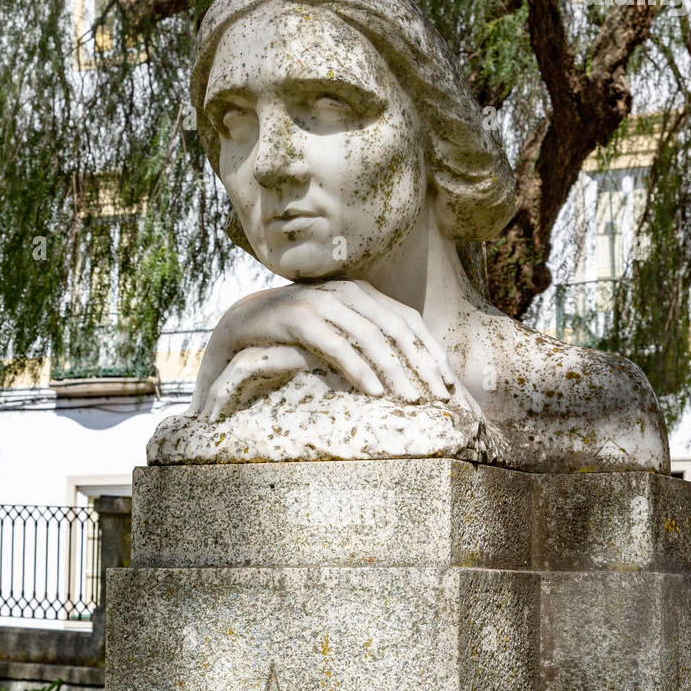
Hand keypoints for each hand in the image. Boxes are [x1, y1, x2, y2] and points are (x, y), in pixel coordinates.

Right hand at [192, 279, 460, 421]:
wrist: (242, 324)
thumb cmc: (296, 335)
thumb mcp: (338, 331)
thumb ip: (367, 340)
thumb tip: (410, 371)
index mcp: (362, 293)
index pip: (408, 319)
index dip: (431, 350)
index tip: (448, 382)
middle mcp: (346, 291)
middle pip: (396, 328)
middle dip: (422, 364)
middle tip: (439, 396)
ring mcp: (321, 301)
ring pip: (370, 336)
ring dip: (395, 371)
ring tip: (412, 400)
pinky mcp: (298, 317)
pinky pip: (336, 345)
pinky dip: (358, 369)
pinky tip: (373, 392)